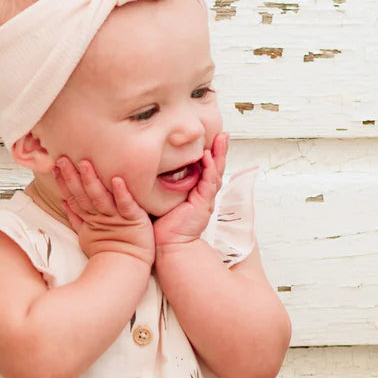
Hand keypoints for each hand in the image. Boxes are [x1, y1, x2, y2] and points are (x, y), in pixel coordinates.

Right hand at [54, 157, 154, 266]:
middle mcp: (101, 216)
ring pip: (101, 197)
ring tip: (85, 164)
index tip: (55, 167)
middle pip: (84, 195)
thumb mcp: (87, 235)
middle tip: (63, 159)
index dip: (64, 183)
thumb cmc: (110, 252)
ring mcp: (116, 218)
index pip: (74, 197)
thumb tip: (64, 203)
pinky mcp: (134, 219)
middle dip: (73, 177)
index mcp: (90, 219)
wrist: (127, 269)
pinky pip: (126, 204)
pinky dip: (121, 193)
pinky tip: (117, 180)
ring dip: (92, 181)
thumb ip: (76, 218)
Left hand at [153, 132, 227, 250]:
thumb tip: (154, 167)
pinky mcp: (203, 203)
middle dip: (220, 151)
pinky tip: (209, 156)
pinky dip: (210, 169)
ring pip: (215, 173)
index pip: (207, 170)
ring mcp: (205, 199)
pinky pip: (208, 183)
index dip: (211, 155)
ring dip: (219, 155)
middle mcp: (204, 195)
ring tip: (222, 139)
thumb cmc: (163, 224)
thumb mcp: (164, 198)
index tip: (212, 139)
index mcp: (197, 193)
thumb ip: (165, 184)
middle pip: (216, 168)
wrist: (167, 243)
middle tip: (223, 134)